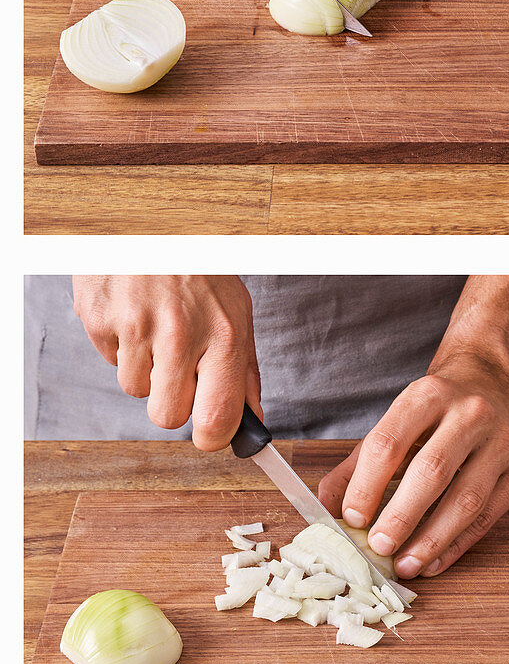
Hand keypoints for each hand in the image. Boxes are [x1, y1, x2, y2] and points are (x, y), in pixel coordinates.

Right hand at [72, 275, 259, 449]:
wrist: (154, 224)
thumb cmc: (200, 271)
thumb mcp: (237, 313)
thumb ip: (244, 370)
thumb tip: (252, 419)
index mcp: (223, 335)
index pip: (218, 416)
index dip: (213, 438)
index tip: (212, 436)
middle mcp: (181, 333)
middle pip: (167, 417)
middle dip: (172, 403)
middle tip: (180, 370)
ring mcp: (137, 327)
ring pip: (135, 391)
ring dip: (146, 370)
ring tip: (158, 330)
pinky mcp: (101, 319)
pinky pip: (109, 360)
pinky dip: (121, 346)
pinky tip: (135, 316)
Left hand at [318, 276, 508, 578]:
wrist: (490, 383)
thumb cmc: (436, 410)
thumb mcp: (393, 421)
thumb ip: (357, 465)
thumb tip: (325, 510)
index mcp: (428, 395)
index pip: (390, 442)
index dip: (367, 485)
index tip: (351, 517)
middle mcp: (470, 413)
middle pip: (432, 471)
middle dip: (401, 515)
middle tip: (378, 546)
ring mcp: (502, 441)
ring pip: (467, 499)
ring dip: (432, 539)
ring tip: (404, 563)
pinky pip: (488, 516)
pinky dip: (458, 544)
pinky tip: (434, 560)